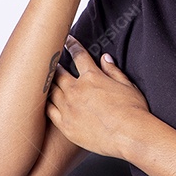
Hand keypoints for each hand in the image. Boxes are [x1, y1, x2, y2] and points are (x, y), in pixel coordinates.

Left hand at [45, 35, 151, 159]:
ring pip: (50, 90)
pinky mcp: (65, 125)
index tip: (67, 40)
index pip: (78, 56)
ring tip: (43, 80)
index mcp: (92, 77)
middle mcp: (76, 90)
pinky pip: (48, 111)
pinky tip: (43, 101)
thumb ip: (113, 71)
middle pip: (58, 72)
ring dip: (47, 83)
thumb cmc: (133, 111)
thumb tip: (105, 59)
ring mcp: (68, 108)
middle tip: (50, 60)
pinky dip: (44, 103)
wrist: (130, 135)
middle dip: (55, 64)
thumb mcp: (127, 85)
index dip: (72, 45)